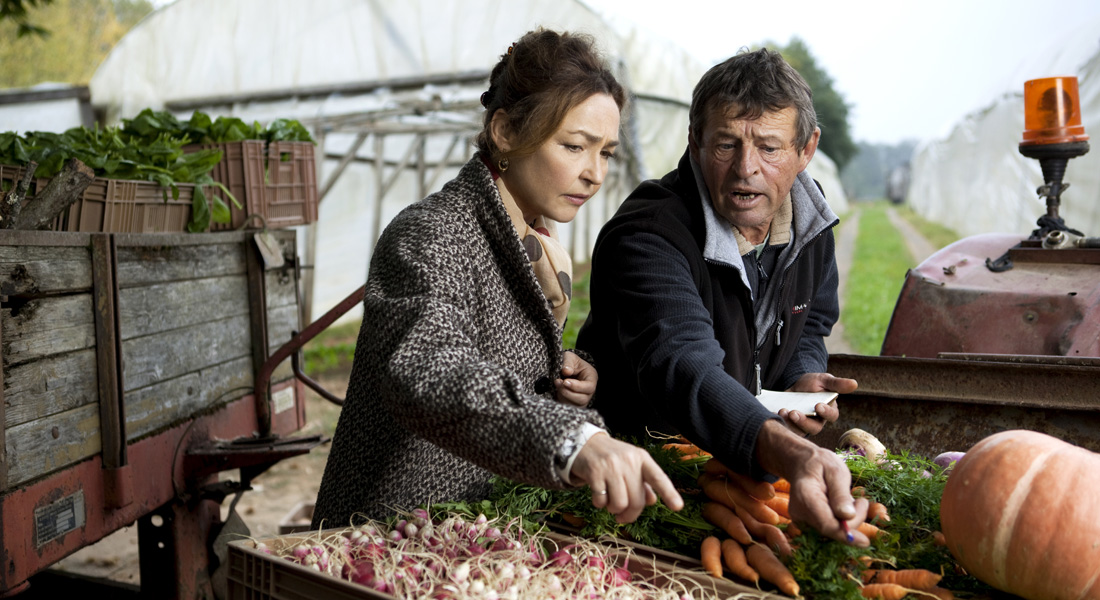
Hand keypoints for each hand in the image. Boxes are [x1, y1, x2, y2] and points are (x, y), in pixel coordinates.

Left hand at [555, 351, 596, 406]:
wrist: (566, 368)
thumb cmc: (570, 362)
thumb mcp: (569, 357)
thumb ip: (568, 362)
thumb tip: (566, 371)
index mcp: (591, 377)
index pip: (589, 387)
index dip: (577, 386)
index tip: (565, 381)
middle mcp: (588, 391)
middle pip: (583, 399)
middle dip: (568, 393)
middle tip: (558, 382)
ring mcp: (581, 398)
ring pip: (574, 405)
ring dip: (563, 396)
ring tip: (556, 384)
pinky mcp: (573, 403)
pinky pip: (568, 407)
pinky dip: (561, 400)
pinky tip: (557, 390)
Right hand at [570, 433, 683, 523]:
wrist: (584, 443)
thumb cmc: (612, 458)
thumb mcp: (631, 464)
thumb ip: (643, 482)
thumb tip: (652, 501)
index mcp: (642, 458)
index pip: (658, 477)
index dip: (669, 493)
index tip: (678, 507)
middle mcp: (628, 460)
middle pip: (637, 500)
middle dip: (630, 515)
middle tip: (622, 517)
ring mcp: (611, 466)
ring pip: (619, 504)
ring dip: (614, 510)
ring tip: (610, 503)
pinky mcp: (594, 472)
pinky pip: (601, 501)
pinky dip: (599, 504)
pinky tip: (598, 496)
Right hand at [755, 420, 869, 545]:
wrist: (802, 463)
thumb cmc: (820, 463)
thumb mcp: (836, 471)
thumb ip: (841, 494)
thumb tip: (848, 516)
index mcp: (805, 497)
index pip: (826, 524)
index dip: (846, 535)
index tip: (865, 541)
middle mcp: (799, 512)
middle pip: (830, 530)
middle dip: (852, 522)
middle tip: (862, 502)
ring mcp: (800, 519)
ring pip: (831, 531)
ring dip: (847, 521)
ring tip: (850, 499)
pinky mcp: (805, 523)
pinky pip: (828, 529)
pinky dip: (840, 521)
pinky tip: (841, 506)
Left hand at [780, 372, 856, 436]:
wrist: (796, 386)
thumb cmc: (813, 384)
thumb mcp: (824, 380)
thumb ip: (837, 384)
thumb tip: (855, 383)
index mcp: (829, 411)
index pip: (831, 415)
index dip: (825, 412)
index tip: (817, 405)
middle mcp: (818, 421)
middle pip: (814, 428)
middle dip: (804, 421)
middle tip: (794, 413)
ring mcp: (804, 426)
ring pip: (800, 431)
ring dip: (791, 424)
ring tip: (783, 411)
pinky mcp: (792, 427)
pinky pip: (787, 430)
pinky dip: (781, 423)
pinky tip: (775, 414)